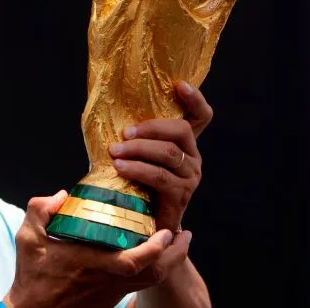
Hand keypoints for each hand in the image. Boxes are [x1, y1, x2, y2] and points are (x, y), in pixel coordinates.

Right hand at [7, 191, 191, 307]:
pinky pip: (140, 284)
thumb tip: (61, 194)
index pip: (132, 261)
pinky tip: (151, 253)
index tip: (167, 230)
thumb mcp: (28, 238)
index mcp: (90, 264)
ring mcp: (111, 292)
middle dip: (176, 255)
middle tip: (184, 233)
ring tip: (175, 240)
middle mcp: (107, 280)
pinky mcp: (110, 299)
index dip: (155, 248)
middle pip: (154, 274)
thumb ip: (40, 210)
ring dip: (168, 262)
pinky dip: (153, 268)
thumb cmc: (31, 276)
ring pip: (151, 281)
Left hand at [108, 81, 212, 231]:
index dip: (194, 99)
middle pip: (181, 130)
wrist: (146, 224)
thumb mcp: (139, 156)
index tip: (179, 84)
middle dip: (150, 127)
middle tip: (124, 133)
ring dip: (138, 149)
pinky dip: (137, 169)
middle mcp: (193, 158)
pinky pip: (159, 176)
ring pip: (168, 153)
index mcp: (185, 144)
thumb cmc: (138, 184)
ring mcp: (190, 176)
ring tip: (114, 151)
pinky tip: (120, 168)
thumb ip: (135, 138)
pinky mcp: (181, 195)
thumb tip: (108, 115)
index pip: (200, 116)